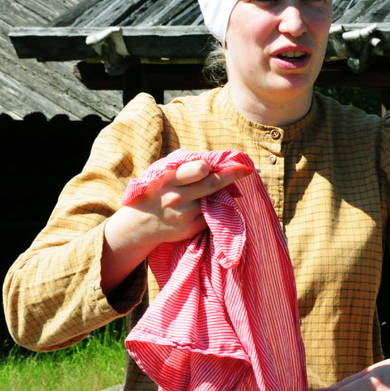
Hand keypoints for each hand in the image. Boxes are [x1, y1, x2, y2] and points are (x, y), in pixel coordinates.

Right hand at [101, 160, 251, 293]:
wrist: (140, 224)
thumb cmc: (155, 191)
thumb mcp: (160, 174)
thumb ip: (183, 166)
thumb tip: (209, 161)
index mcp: (168, 180)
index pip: (194, 171)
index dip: (210, 166)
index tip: (229, 161)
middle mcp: (177, 197)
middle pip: (212, 185)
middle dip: (233, 175)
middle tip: (249, 169)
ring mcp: (185, 215)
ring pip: (215, 201)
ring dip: (229, 192)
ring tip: (238, 185)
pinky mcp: (191, 229)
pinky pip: (212, 215)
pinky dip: (221, 207)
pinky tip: (224, 200)